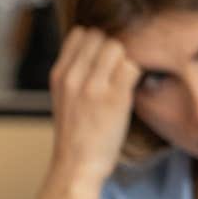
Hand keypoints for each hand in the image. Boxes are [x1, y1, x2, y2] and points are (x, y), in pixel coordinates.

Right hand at [47, 27, 140, 188]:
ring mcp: (93, 85)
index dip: (98, 43)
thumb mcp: (65, 99)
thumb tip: (97, 57)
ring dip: (127, 62)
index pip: (81, 33)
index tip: (107, 60)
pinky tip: (136, 91)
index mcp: (59, 74)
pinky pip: (132, 67)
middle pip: (101, 37)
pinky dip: (138, 75)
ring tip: (127, 83)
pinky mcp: (114, 98)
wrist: (76, 165)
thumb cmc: (76, 136)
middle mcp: (73, 75)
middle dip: (114, 50)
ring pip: (117, 48)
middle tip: (120, 72)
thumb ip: (76, 76)